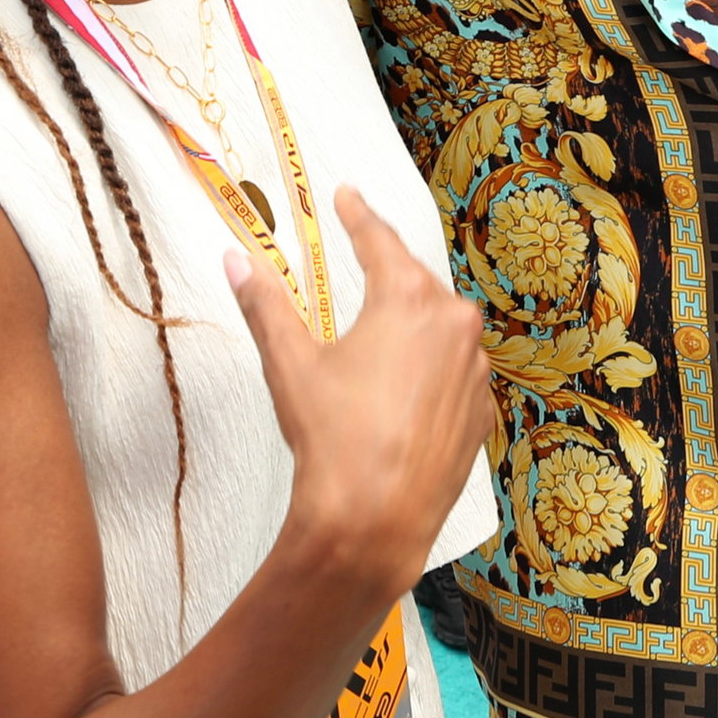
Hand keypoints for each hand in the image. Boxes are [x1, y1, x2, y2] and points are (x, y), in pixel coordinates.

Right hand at [226, 187, 491, 596]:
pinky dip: (432, 370)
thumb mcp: (291, 365)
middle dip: (387, 272)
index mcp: (407, 299)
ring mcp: (475, 370)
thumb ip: (266, 305)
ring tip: (380, 336)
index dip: (357, 215)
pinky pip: (456, 373)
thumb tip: (236, 260)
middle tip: (363, 258)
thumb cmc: (332, 439)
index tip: (347, 195)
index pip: (378, 240)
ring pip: (442, 328)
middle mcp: (453, 324)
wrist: (375, 522)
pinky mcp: (482, 412)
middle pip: (415, 283)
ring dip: (414, 324)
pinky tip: (405, 390)